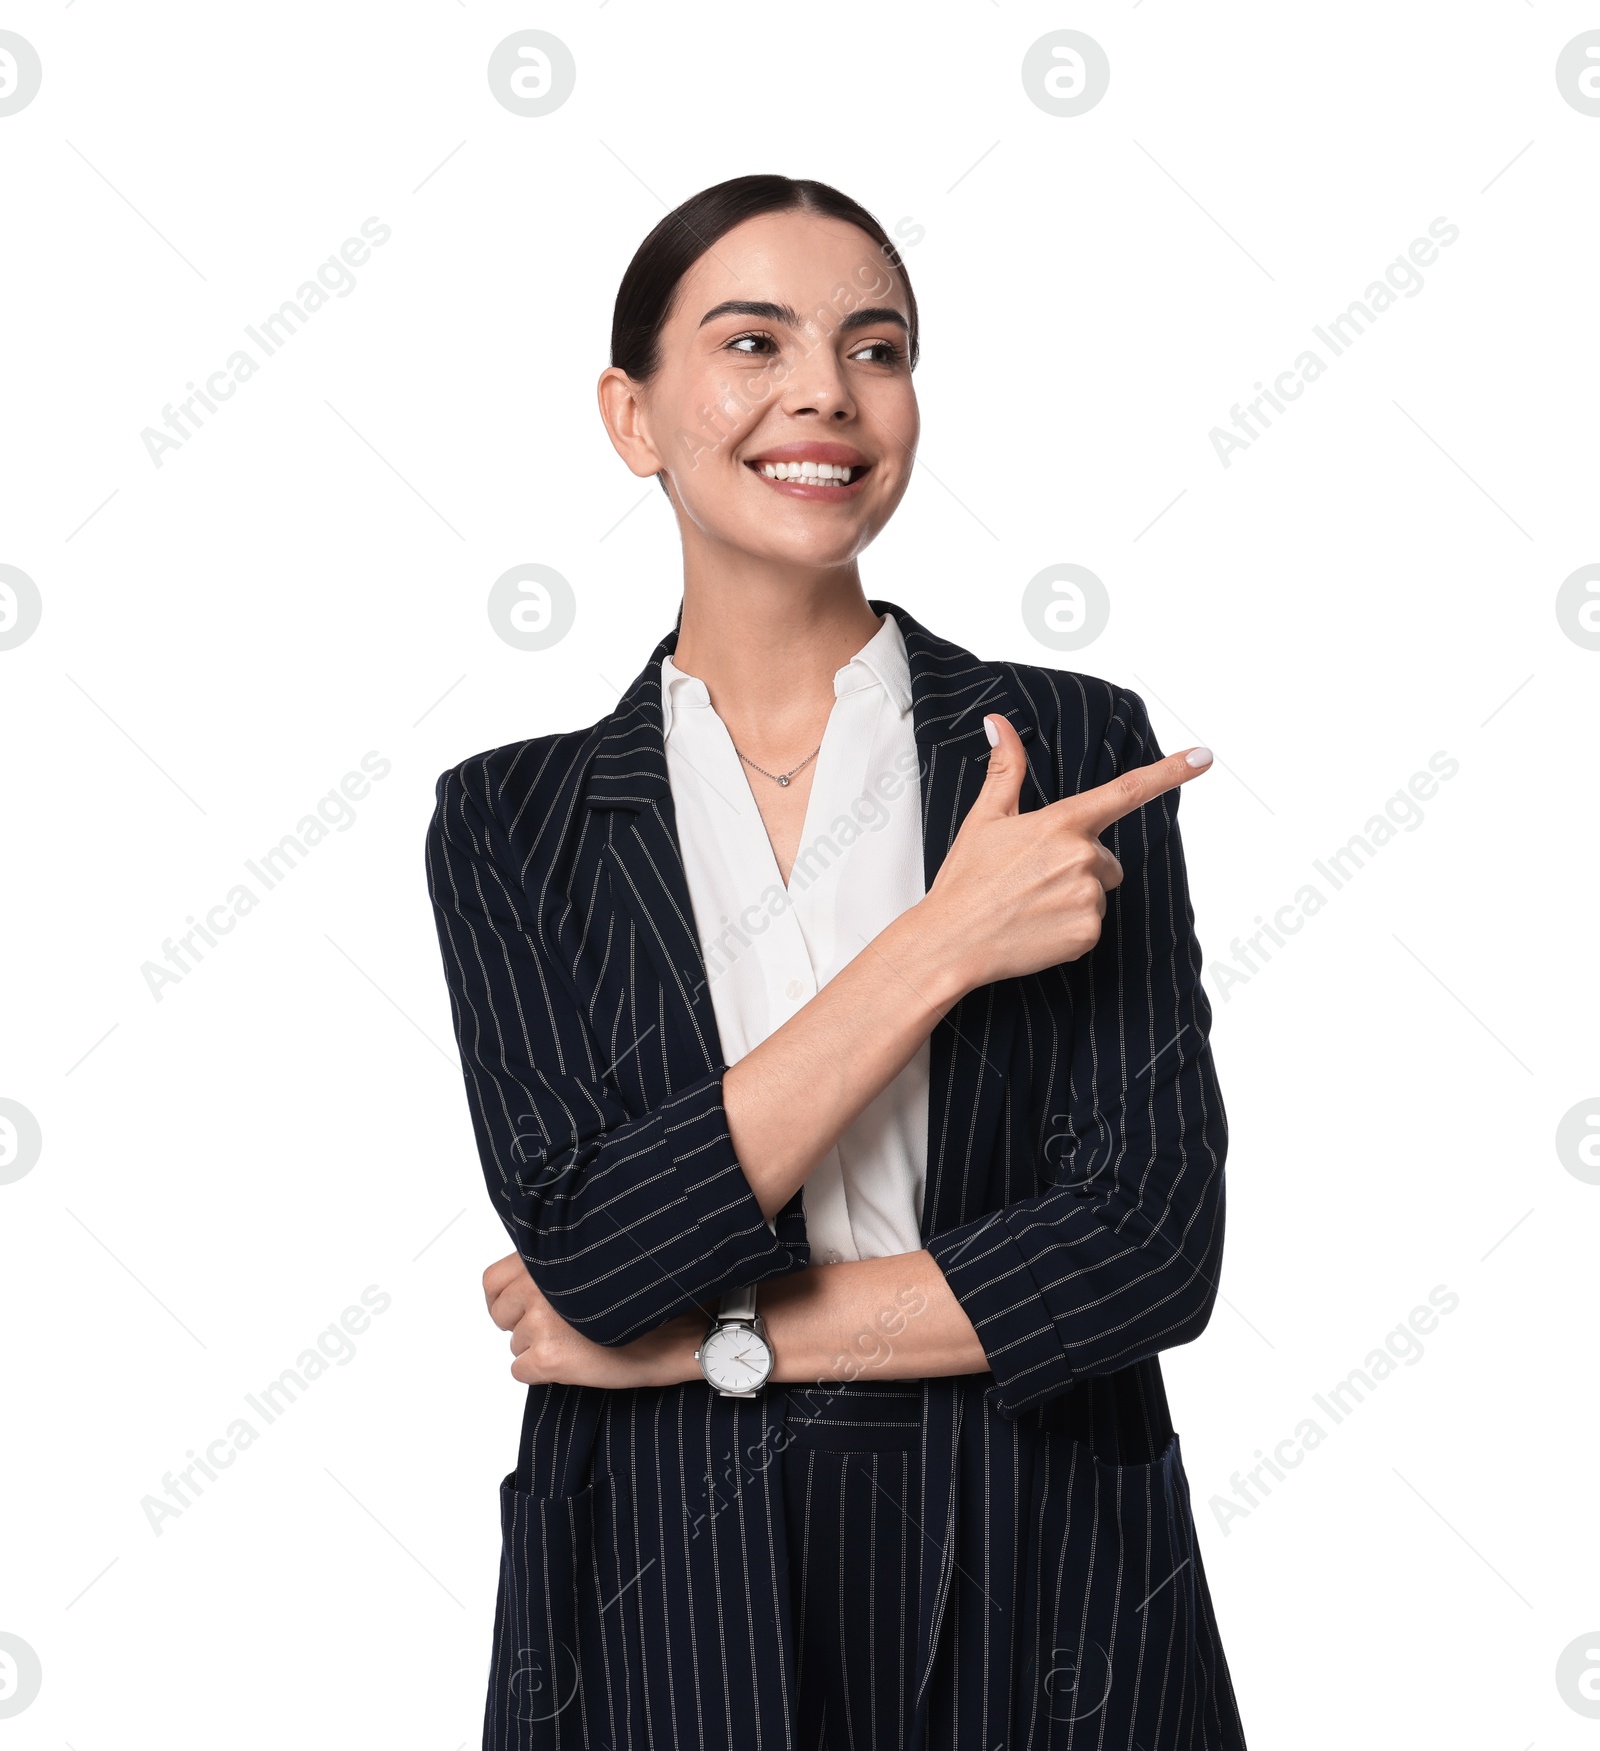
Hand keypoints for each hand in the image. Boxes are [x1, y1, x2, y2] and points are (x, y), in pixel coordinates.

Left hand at [482, 1251, 703, 1388]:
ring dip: (539, 1347)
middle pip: (502, 1314)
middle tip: (559, 1328)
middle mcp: (538, 1284)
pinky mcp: (548, 1356)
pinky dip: (542, 1372)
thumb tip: (524, 1285)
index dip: (506, 1297)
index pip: (493, 1280)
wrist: (679, 1331)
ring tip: (579, 1340)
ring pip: (515, 1343)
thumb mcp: (596, 1261)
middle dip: (524, 1323)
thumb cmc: (647, 1294)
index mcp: (548, 1257)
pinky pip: (520, 1371)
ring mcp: (541, 1320)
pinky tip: (575, 1361)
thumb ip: (557, 1265)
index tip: (521, 1307)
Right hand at [919, 713, 1211, 991]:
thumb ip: (1006, 769)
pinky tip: (1036, 928)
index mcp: (1061, 822)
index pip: (1127, 790)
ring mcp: (1087, 897)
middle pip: (1105, 857)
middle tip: (1031, 880)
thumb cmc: (965, 881)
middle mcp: (1081, 856)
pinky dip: (1068, 928)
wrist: (951, 941)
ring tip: (1029, 905)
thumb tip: (1000, 723)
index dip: (1170, 771)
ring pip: (1098, 891)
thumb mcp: (985, 819)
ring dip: (1072, 897)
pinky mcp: (1087, 933)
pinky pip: (1091, 925)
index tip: (1205, 756)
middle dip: (1078, 867)